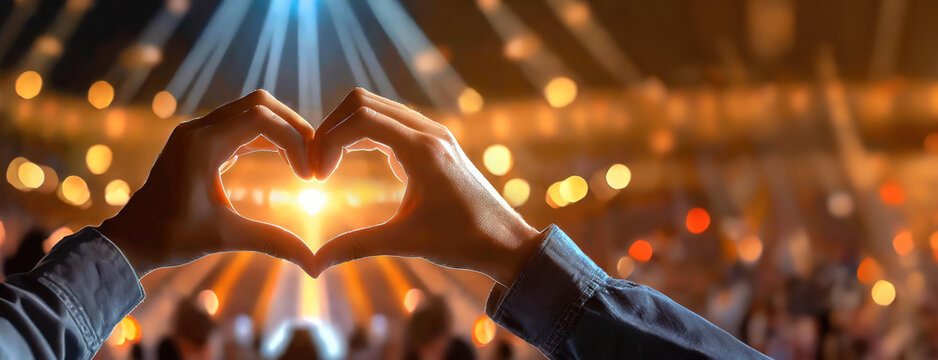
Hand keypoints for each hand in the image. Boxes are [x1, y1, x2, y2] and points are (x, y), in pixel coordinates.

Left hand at [96, 90, 317, 278]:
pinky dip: (266, 134)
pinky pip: (240, 122)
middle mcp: (198, 129)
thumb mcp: (226, 238)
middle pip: (260, 104)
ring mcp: (197, 130)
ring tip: (303, 158)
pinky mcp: (199, 138)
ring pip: (251, 108)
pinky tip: (283, 158)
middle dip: (293, 127)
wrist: (131, 239)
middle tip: (314, 158)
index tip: (308, 175)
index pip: (261, 119)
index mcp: (201, 146)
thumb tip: (314, 265)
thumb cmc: (172, 239)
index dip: (294, 141)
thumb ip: (273, 242)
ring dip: (281, 128)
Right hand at [311, 88, 541, 285]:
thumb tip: (314, 264)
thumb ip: (356, 246)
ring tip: (329, 163)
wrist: (506, 242)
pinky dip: (366, 132)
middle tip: (316, 166)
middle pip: (363, 102)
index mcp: (422, 150)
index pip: (361, 119)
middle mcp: (429, 132)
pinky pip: (392, 120)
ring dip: (347, 128)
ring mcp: (434, 133)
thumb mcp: (405, 242)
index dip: (328, 141)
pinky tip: (354, 161)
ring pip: (377, 107)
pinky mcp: (436, 142)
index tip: (317, 176)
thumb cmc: (462, 242)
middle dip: (331, 129)